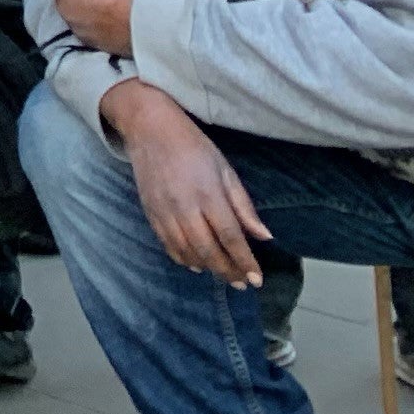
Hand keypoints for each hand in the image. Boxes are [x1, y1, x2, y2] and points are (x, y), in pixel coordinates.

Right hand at [102, 80, 268, 286]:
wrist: (150, 129)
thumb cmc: (195, 147)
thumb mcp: (226, 171)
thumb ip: (243, 205)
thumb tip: (263, 236)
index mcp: (209, 194)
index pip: (230, 236)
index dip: (244, 260)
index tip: (257, 279)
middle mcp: (185, 206)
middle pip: (208, 249)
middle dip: (228, 271)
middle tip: (242, 283)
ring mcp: (165, 211)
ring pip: (187, 251)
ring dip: (207, 268)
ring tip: (223, 275)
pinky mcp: (150, 212)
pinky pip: (167, 244)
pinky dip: (183, 259)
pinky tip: (196, 264)